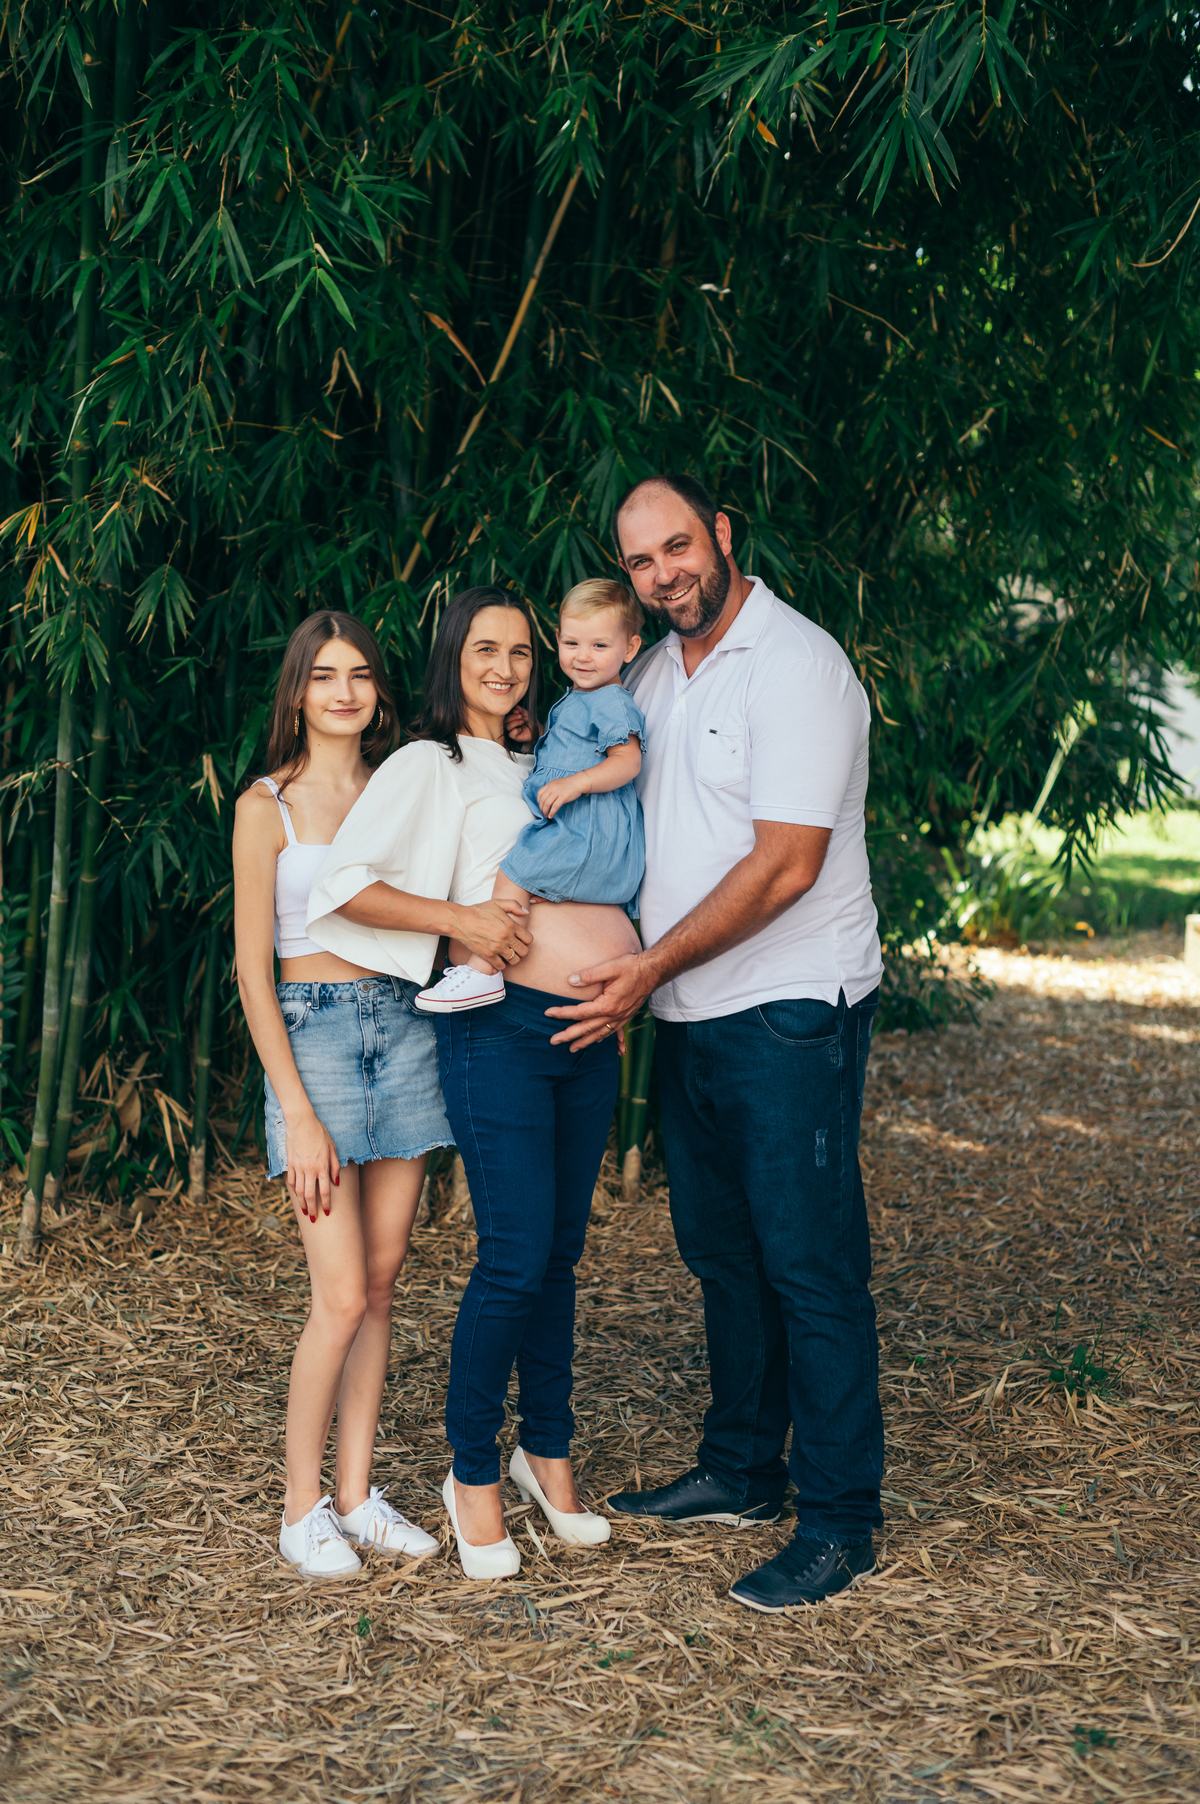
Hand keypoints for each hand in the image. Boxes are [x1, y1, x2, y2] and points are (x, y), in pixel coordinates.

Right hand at [285, 1111, 340, 1221]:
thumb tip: (336, 1182)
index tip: (327, 1212)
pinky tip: (297, 1195)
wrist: (301, 1122)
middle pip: (311, 1195)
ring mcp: (298, 1167)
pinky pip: (291, 1181)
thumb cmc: (319, 1133)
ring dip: (302, 1203)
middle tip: (314, 1219)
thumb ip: (335, 1166)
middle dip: (313, 1209)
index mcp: (322, 1166)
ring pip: (299, 1191)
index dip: (326, 1204)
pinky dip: (294, 1190)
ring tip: (305, 1211)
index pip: (325, 1191)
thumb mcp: (332, 1148)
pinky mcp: (290, 1164)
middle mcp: (310, 1170)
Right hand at [451, 898, 532, 966]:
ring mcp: (497, 948)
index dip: (526, 940)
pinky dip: (501, 964)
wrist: (461, 921)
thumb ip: (514, 905)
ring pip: (515, 961)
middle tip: (514, 948)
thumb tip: (526, 912)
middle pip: (524, 952)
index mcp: (510, 925)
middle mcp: (506, 937)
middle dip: (521, 950)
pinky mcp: (488, 956)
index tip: (520, 939)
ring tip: (507, 954)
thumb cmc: (478, 911)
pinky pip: (502, 966)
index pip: (529, 939)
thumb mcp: (497, 903)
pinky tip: (498, 958)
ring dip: (512, 958)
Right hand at [505, 705, 532, 744]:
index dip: (511, 713)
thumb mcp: (526, 714)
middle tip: (521, 716)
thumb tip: (516, 707)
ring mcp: (512, 731)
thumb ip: (521, 710)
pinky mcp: (515, 737)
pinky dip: (515, 730)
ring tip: (522, 721)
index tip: (518, 711)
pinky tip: (520, 729)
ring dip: (515, 723)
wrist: (537, 729)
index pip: (507, 716)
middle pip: (506, 721)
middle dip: (513, 717)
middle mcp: (511, 725)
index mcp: (512, 719)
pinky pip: (510, 734)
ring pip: (507, 727)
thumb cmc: (531, 721)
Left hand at [537, 774, 585, 819]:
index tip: (540, 806)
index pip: (539, 793)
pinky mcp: (563, 797)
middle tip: (543, 813)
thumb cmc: (569, 784)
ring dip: (545, 811)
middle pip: (542, 800)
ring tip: (546, 815)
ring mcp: (557, 792)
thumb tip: (547, 797)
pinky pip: (555, 806)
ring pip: (547, 804)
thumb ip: (551, 789)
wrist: (578, 782)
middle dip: (541, 808)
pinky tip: (551, 816)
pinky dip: (552, 812)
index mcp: (550, 784)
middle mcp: (552, 788)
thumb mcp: (557, 784)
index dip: (538, 801)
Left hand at [544, 951, 658, 1048]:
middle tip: (553, 1041)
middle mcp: (614, 1015)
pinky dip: (601, 1038)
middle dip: (569, 1036)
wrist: (654, 971)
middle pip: (587, 1029)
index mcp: (607, 1005)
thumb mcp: (610, 967)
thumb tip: (571, 981)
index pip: (579, 1012)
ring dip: (584, 1042)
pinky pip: (611, 1032)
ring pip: (599, 1034)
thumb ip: (589, 975)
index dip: (562, 1013)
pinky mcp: (626, 1016)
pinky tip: (596, 1041)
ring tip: (572, 1049)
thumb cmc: (632, 967)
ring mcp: (621, 1017)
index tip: (547, 1013)